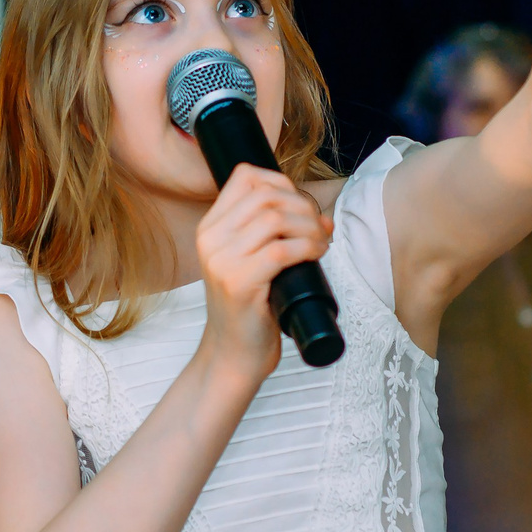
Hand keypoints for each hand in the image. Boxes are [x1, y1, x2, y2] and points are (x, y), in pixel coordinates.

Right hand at [194, 165, 331, 382]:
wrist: (234, 354)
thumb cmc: (250, 308)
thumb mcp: (252, 262)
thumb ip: (275, 234)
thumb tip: (321, 217)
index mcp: (210, 228)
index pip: (245, 177)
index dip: (282, 183)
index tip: (300, 207)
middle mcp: (210, 239)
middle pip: (266, 195)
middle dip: (303, 206)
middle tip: (319, 229)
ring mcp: (221, 261)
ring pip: (276, 219)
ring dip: (309, 227)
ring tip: (321, 244)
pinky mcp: (238, 283)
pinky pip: (282, 249)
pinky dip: (308, 247)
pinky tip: (316, 256)